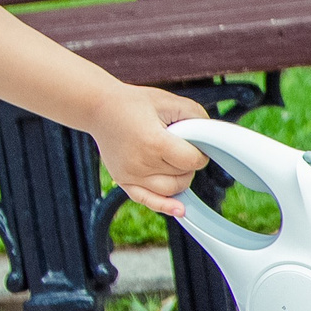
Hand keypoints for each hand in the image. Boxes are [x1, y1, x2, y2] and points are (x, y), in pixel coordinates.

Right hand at [89, 86, 208, 217]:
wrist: (99, 109)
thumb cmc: (133, 103)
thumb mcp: (168, 100)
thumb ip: (194, 115)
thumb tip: (210, 134)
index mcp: (154, 142)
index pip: (191, 161)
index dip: (199, 154)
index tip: (196, 145)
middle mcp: (141, 163)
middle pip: (182, 177)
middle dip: (189, 165)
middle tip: (181, 148)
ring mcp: (131, 175)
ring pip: (170, 191)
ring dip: (180, 180)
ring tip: (174, 162)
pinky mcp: (123, 181)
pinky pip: (148, 201)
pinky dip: (165, 206)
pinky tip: (180, 209)